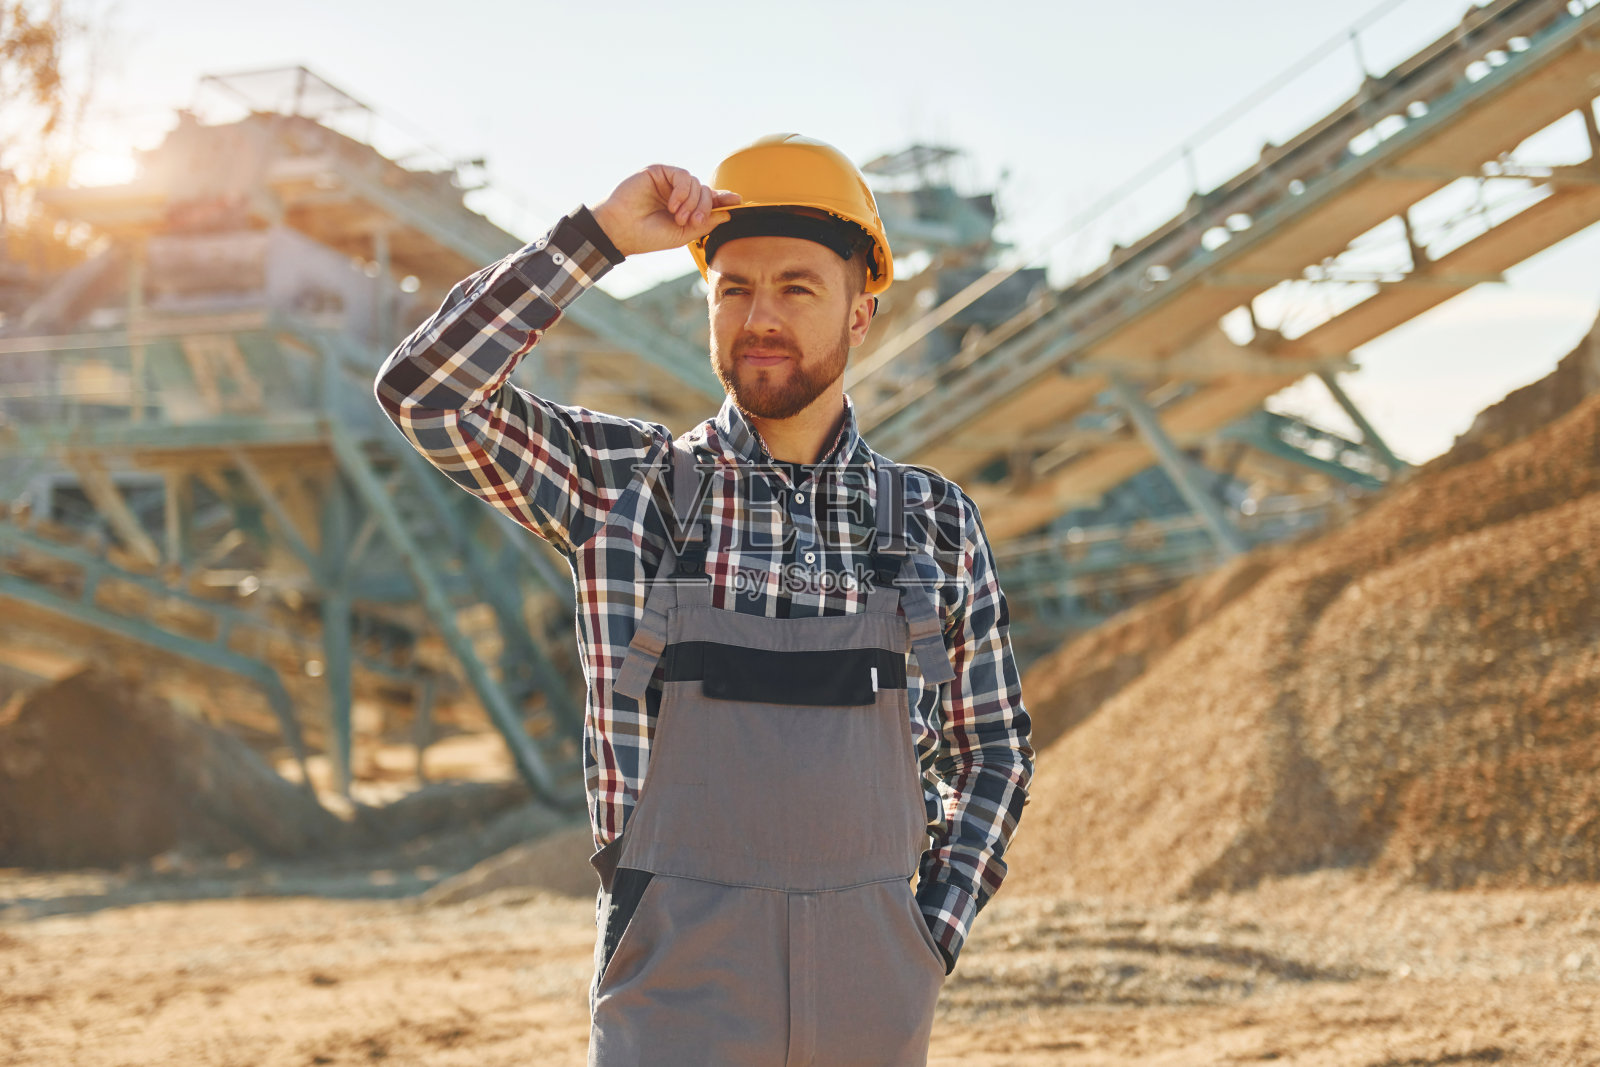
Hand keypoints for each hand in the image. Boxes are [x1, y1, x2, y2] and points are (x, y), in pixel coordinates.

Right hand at [589, 166, 741, 257]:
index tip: (738, 200)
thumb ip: (706, 223)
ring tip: (678, 217)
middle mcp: (678, 194)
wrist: (622, 230)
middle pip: (706, 191)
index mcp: (685, 208)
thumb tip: (728, 213)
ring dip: (692, 202)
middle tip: (694, 221)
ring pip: (696, 183)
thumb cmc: (648, 236)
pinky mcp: (658, 172)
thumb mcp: (683, 234)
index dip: (724, 199)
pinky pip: (683, 175)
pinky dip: (683, 191)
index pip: (709, 200)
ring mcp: (668, 182)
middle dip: (705, 206)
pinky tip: (673, 205)